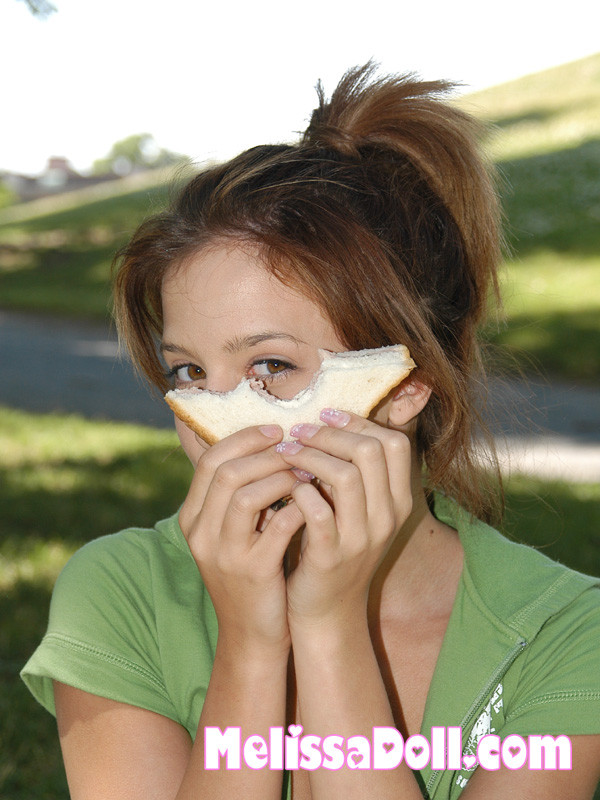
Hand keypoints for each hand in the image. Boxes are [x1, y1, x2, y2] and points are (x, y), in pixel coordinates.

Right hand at [179, 425, 305, 654]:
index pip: (211, 460)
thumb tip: (271, 444)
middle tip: (296, 447)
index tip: (277, 429)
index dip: (245, 438)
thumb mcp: (234, 531)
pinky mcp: (253, 572)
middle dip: (266, 452)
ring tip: (306, 473)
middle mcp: (201, 533)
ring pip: (246, 494)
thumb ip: (242, 492)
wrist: (251, 634)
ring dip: (282, 477)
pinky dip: (299, 508)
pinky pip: (277, 526)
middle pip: (226, 471)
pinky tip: (313, 504)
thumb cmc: (251, 572)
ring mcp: (224, 554)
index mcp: (194, 517)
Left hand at [275, 409, 412, 630]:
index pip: (393, 443)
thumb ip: (353, 473)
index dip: (359, 422)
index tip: (326, 416)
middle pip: (372, 451)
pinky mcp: (330, 555)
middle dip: (331, 433)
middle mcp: (387, 518)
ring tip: (286, 452)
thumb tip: (330, 423)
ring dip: (310, 456)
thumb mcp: (357, 510)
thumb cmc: (334, 548)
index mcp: (398, 501)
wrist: (326, 610)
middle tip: (300, 431)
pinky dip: (298, 491)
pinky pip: (317, 510)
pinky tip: (285, 487)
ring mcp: (361, 538)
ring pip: (345, 475)